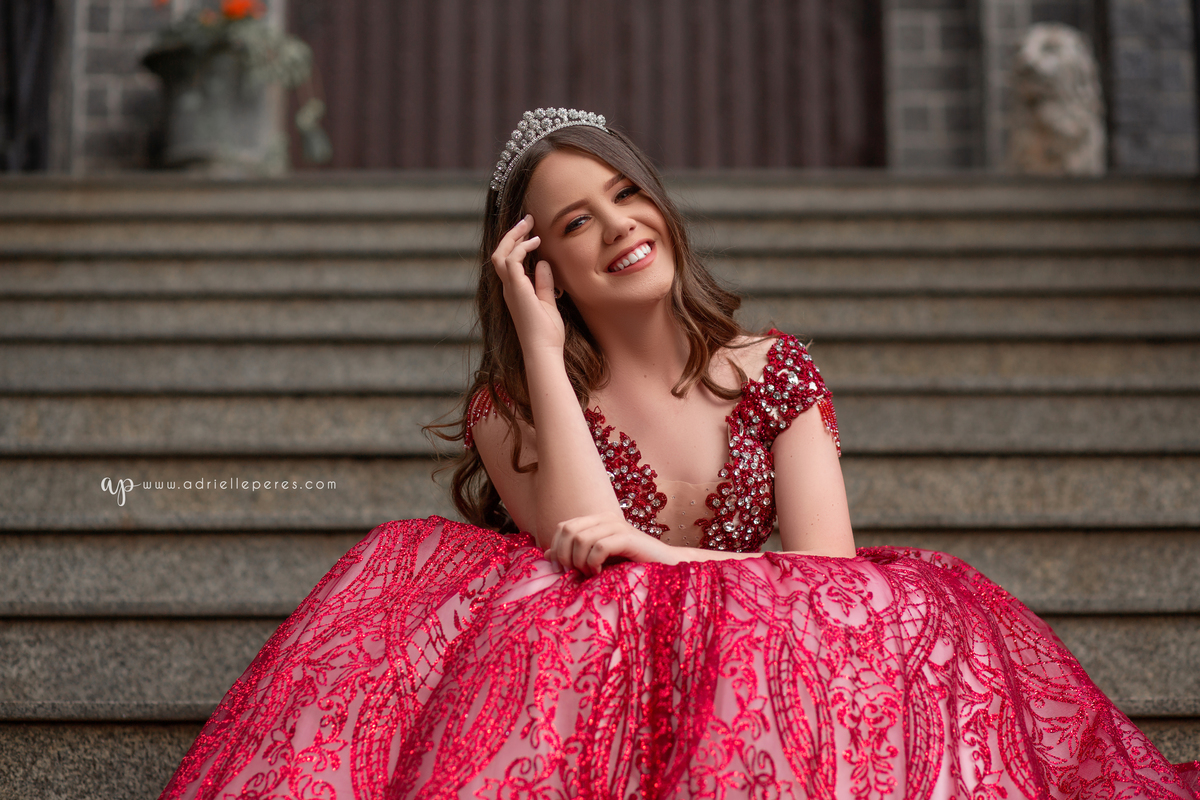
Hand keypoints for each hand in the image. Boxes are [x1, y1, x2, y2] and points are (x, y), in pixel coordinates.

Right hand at [491, 214, 564, 354]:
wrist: (543, 350)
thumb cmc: (547, 333)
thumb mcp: (548, 302)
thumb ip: (544, 283)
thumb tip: (543, 262)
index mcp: (514, 291)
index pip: (507, 262)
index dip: (516, 244)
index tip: (531, 233)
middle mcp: (508, 288)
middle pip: (500, 254)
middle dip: (512, 235)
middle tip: (527, 220)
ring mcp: (511, 289)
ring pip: (501, 254)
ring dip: (514, 237)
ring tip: (528, 224)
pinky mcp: (517, 289)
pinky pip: (512, 261)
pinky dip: (522, 248)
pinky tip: (536, 243)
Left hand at [543, 513, 677, 576]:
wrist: (664, 567)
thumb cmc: (629, 566)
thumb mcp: (595, 561)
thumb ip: (572, 555)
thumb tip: (547, 553)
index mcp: (596, 520)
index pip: (563, 527)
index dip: (557, 548)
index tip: (561, 570)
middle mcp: (605, 518)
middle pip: (568, 530)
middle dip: (565, 556)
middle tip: (574, 574)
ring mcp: (617, 525)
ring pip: (580, 539)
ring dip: (580, 562)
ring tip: (590, 574)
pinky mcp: (627, 537)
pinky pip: (598, 547)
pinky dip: (593, 564)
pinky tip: (600, 573)